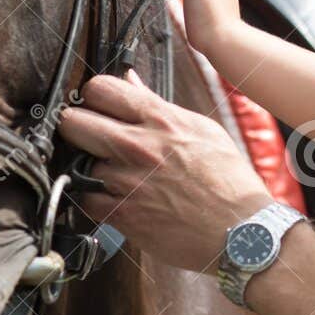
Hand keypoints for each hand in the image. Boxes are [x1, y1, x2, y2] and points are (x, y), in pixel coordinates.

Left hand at [57, 69, 273, 272]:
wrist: (241, 231)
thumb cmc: (229, 182)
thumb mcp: (203, 131)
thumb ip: (161, 106)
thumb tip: (131, 83)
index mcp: (161, 120)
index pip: (100, 88)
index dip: (94, 97)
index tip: (98, 108)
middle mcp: (139, 146)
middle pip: (73, 123)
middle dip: (77, 128)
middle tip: (91, 139)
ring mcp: (127, 181)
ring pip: (78, 163)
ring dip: (91, 169)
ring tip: (114, 175)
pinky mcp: (121, 213)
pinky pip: (85, 199)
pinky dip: (95, 200)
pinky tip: (116, 198)